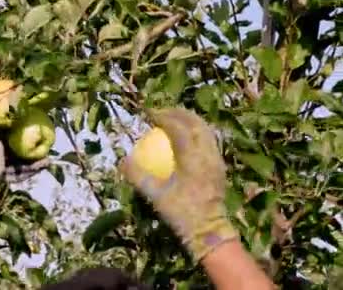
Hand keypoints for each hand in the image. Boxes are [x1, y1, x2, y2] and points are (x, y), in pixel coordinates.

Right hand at [119, 107, 237, 261]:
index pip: (178, 129)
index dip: (163, 117)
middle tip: (162, 111)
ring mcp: (217, 160)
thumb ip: (138, 176)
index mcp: (193, 159)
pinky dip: (197, 133)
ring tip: (174, 119)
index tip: (149, 114)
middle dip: (178, 113)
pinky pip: (209, 141)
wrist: (208, 230)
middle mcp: (208, 155)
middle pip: (196, 124)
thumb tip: (122, 160)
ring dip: (190, 121)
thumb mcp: (155, 195)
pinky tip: (186, 138)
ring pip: (206, 130)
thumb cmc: (181, 212)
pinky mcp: (220, 167)